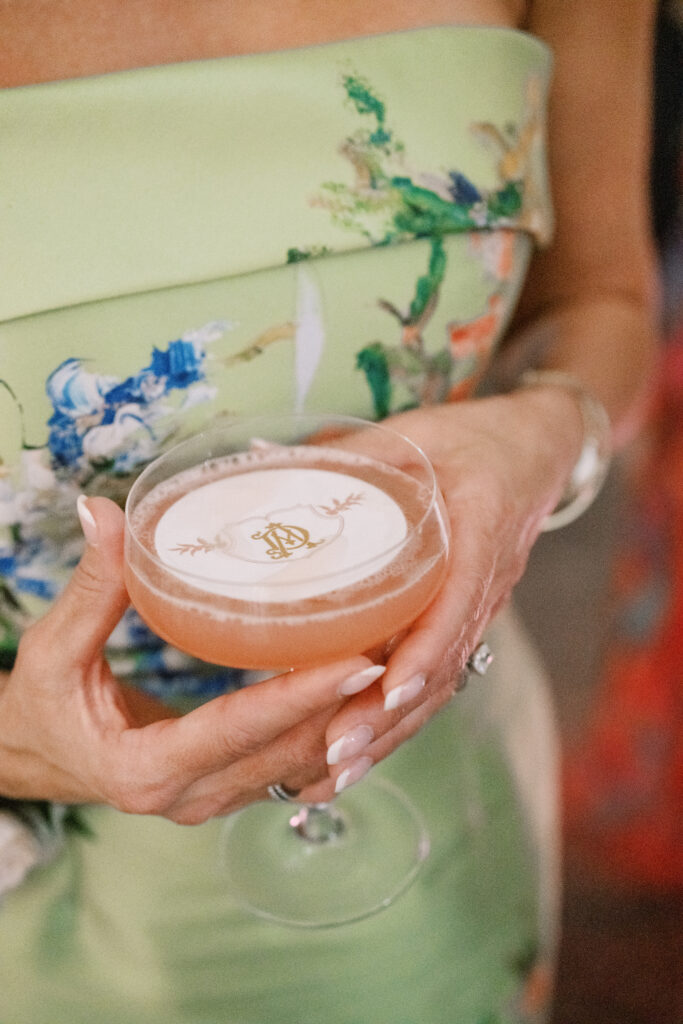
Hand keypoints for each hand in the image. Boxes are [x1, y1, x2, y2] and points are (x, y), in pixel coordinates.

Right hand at [0, 498, 378, 823]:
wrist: (36, 757)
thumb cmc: (40, 708)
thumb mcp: (53, 649)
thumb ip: (89, 586)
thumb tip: (99, 510)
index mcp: (146, 770)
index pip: (240, 730)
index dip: (301, 696)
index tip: (359, 660)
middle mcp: (192, 797)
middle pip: (288, 752)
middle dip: (347, 705)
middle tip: (401, 646)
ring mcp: (216, 798)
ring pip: (301, 764)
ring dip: (349, 717)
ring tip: (399, 656)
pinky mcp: (230, 785)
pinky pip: (293, 763)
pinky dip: (331, 725)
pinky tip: (363, 681)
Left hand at [311, 388, 582, 801]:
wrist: (532, 450)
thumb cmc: (470, 437)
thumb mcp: (413, 433)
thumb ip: (347, 452)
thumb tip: (259, 454)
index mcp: (480, 524)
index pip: (457, 599)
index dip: (425, 649)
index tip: (388, 688)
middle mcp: (486, 578)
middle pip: (445, 659)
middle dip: (391, 714)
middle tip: (335, 753)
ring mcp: (482, 604)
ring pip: (442, 680)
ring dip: (392, 731)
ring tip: (335, 772)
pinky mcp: (468, 618)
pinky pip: (441, 674)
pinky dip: (403, 716)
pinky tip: (362, 749)